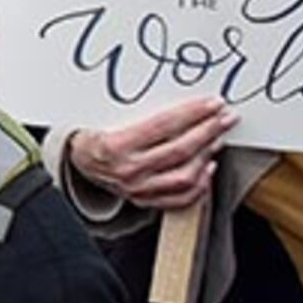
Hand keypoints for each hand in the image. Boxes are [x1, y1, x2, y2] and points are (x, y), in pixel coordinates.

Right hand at [69, 95, 230, 213]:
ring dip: (207, 155)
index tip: (212, 103)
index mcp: (115, 146)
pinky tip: (208, 166)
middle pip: (180, 150)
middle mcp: (128, 171)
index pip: (163, 126)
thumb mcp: (104, 118)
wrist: (76, 164)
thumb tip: (180, 101)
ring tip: (217, 139)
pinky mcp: (145, 202)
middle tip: (225, 118)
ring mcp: (138, 190)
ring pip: (185, 176)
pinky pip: (181, 198)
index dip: (192, 113)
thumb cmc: (93, 137)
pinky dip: (200, 184)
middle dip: (209, 130)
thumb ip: (138, 112)